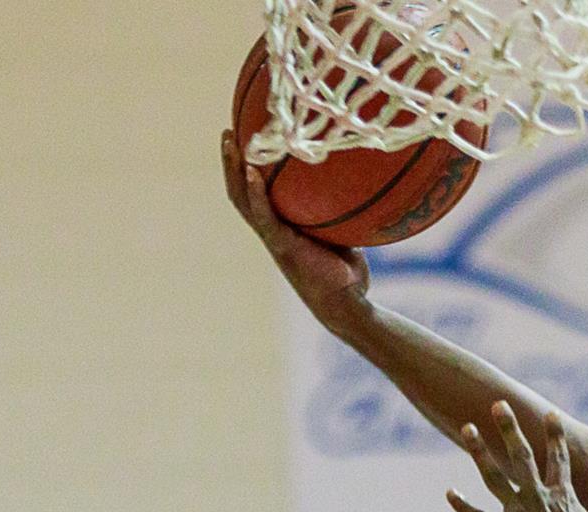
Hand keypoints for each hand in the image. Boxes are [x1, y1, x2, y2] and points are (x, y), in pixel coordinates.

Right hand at [220, 130, 371, 323]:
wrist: (347, 303)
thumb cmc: (346, 273)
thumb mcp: (342, 235)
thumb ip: (340, 212)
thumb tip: (361, 183)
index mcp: (280, 228)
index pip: (254, 194)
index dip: (244, 170)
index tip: (243, 140)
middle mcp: (270, 231)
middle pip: (239, 192)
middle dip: (230, 163)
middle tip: (226, 132)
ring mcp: (273, 239)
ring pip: (242, 200)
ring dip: (234, 171)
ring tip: (230, 142)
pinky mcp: (282, 247)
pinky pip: (264, 216)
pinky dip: (256, 194)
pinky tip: (253, 172)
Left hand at [446, 402, 587, 511]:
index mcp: (565, 496)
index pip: (560, 459)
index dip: (556, 436)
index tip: (551, 416)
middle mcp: (539, 497)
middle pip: (521, 455)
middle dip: (509, 428)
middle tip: (498, 405)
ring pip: (494, 476)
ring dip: (480, 453)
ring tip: (467, 430)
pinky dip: (463, 507)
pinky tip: (449, 494)